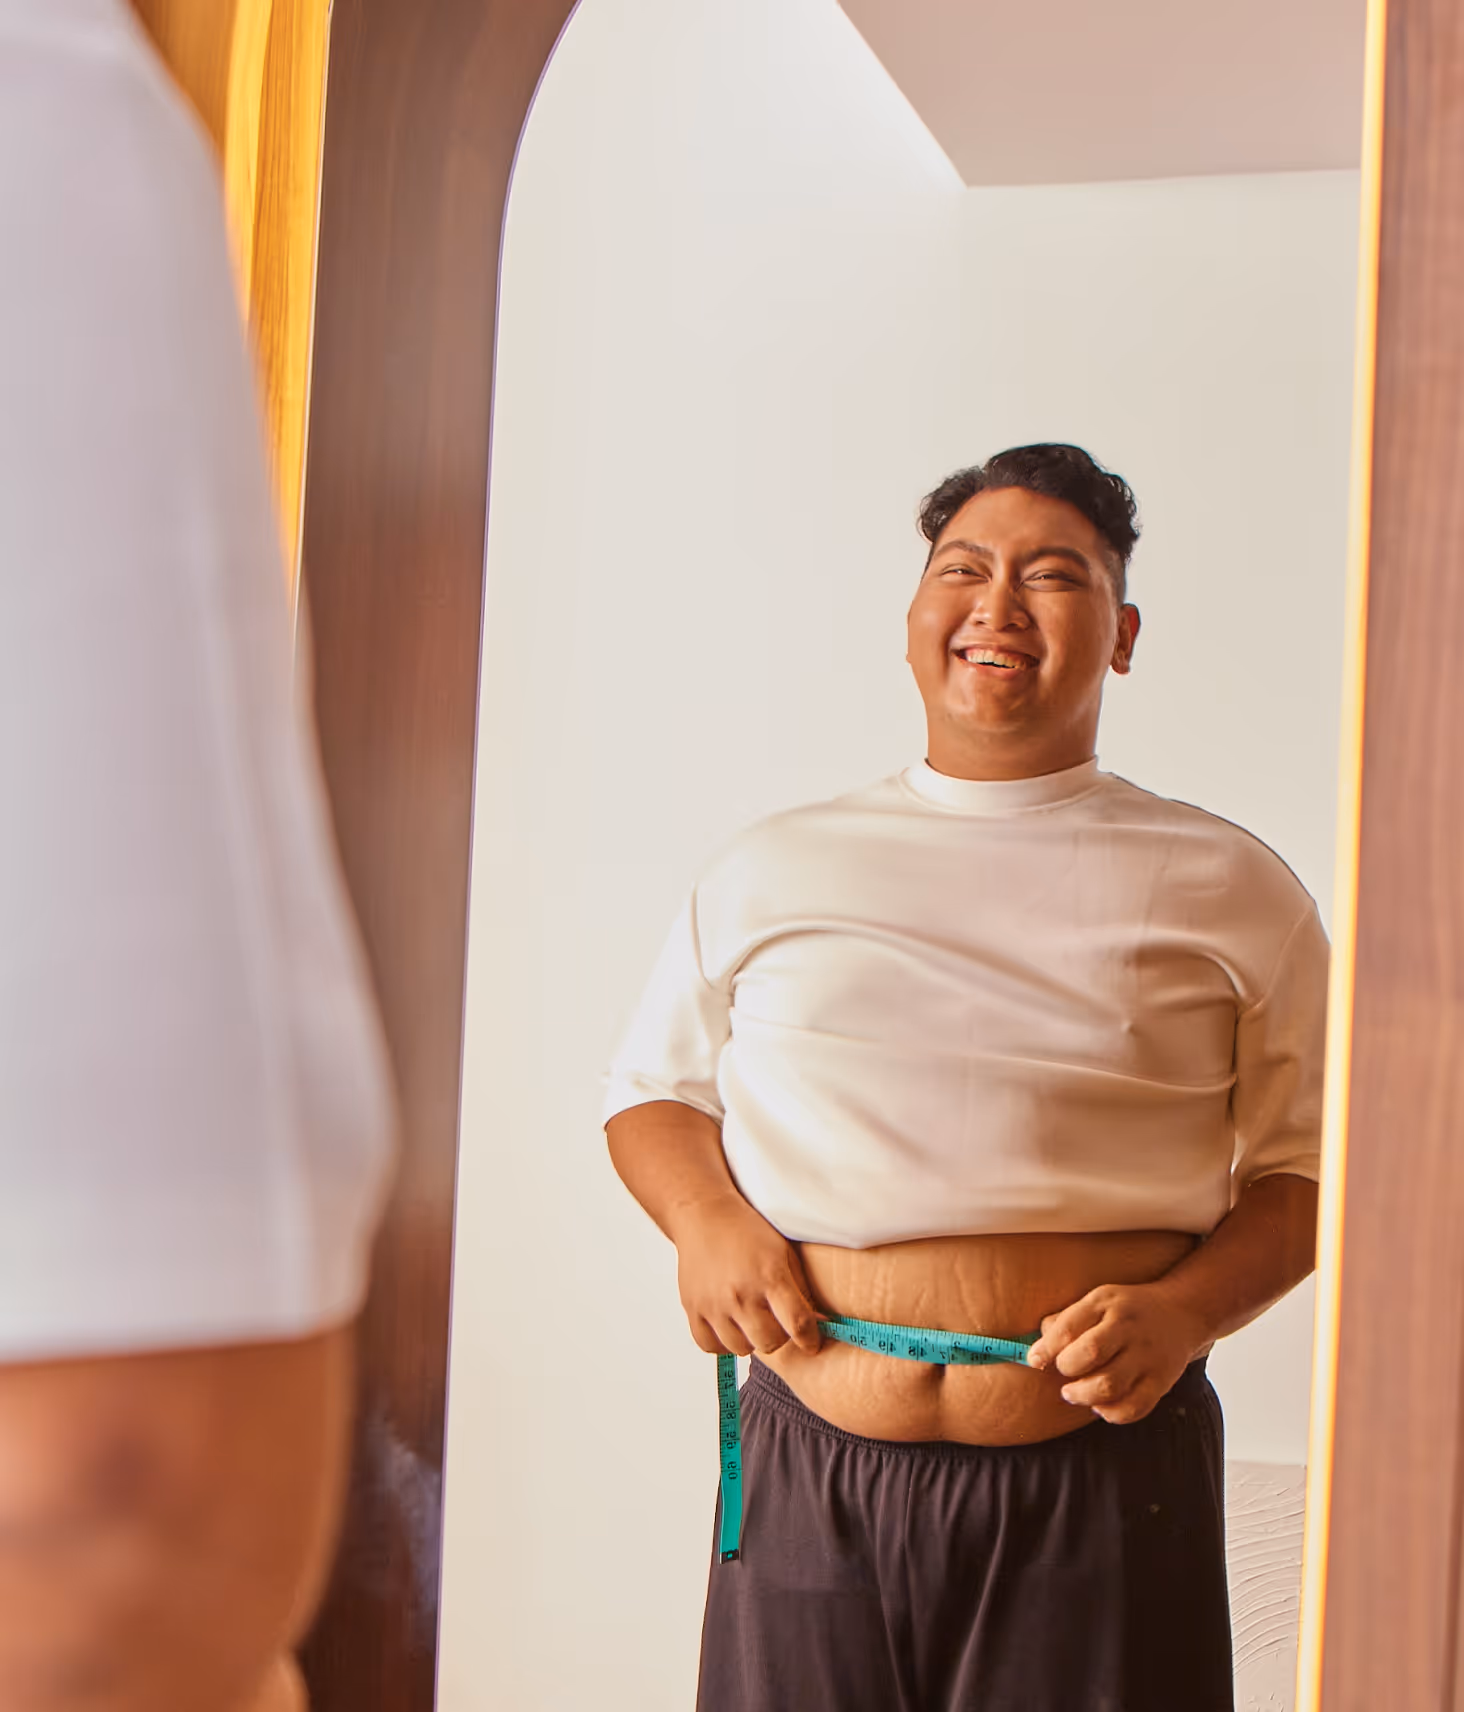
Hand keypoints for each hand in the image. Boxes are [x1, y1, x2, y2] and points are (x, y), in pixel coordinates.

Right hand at [669, 1195, 822, 1358]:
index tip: (810, 1343)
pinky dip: (722, 1343)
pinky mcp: (693, 1308)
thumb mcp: (784, 1252)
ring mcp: (714, 1303)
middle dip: (779, 1337)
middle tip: (776, 1323)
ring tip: (749, 1320)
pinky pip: (710, 1346)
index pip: (798, 1324)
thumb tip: (819, 1320)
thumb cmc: (747, 1231)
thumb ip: (801, 1288)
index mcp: (770, 1275)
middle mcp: (741, 1293)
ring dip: (750, 1339)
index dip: (809, 1340)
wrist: (705, 1215)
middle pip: (770, 1343)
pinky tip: (728, 1327)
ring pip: (741, 1348)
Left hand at [1024, 1281, 1209, 1423]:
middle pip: (1090, 1354)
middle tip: (1062, 1374)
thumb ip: (1067, 1321)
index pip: (1069, 1327)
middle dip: (1067, 1369)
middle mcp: (1128, 1327)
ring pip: (1110, 1385)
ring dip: (1083, 1395)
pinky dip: (1111, 1413)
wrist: (1181, 1312)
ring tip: (1073, 1392)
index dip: (1046, 1349)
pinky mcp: (1161, 1381)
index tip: (1035, 1361)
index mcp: (1106, 1303)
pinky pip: (1134, 1407)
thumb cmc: (1126, 1310)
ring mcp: (1147, 1356)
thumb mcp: (1097, 1301)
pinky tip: (1100, 1405)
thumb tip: (1037, 1351)